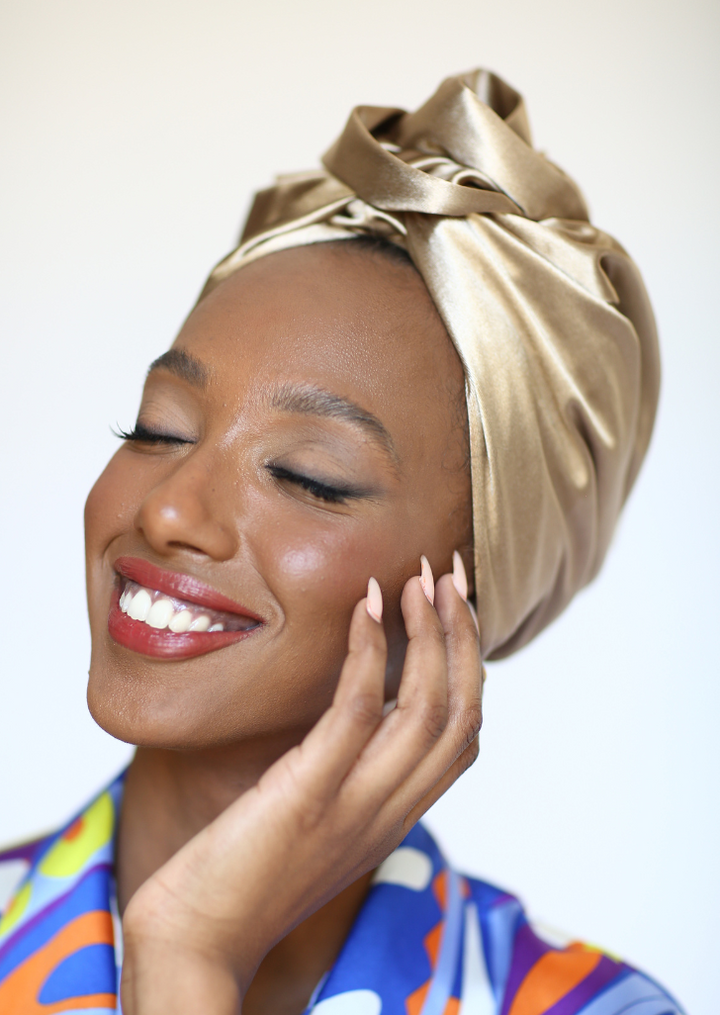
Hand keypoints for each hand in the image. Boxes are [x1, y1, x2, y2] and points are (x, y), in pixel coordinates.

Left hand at [120, 555, 482, 1014]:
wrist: (195, 945)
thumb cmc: (241, 877)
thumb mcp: (314, 819)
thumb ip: (346, 773)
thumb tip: (354, 708)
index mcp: (393, 816)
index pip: (462, 736)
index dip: (470, 666)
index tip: (455, 606)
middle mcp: (389, 811)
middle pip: (460, 713)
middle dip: (463, 635)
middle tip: (449, 571)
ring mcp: (354, 806)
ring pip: (427, 709)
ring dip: (431, 633)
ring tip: (420, 577)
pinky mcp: (308, 796)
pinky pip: (357, 711)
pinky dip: (369, 651)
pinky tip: (366, 605)